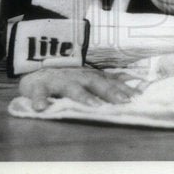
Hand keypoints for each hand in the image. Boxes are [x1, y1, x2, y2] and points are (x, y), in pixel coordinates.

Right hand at [18, 66, 140, 110]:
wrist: (34, 66)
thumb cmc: (66, 76)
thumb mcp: (88, 76)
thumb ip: (109, 80)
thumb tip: (133, 81)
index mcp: (89, 77)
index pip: (110, 82)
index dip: (124, 89)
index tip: (138, 97)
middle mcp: (76, 77)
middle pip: (95, 83)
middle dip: (110, 92)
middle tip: (124, 102)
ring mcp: (58, 81)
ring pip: (71, 88)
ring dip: (83, 96)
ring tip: (94, 106)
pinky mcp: (38, 86)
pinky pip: (38, 93)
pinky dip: (39, 99)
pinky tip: (42, 108)